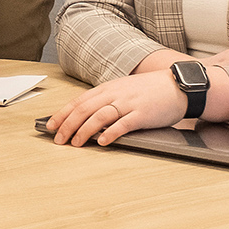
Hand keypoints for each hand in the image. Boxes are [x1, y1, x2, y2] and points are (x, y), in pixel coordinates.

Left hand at [43, 70, 186, 147]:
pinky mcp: (142, 114)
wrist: (177, 85)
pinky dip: (110, 133)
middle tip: (58, 139)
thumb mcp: (123, 89)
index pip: (79, 101)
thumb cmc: (149, 90)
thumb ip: (106, 100)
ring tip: (75, 143)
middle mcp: (115, 94)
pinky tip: (102, 141)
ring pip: (99, 116)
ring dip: (84, 130)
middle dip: (68, 124)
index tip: (50, 126)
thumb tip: (86, 115)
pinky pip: (123, 124)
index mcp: (108, 88)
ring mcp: (128, 103)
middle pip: (84, 109)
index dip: (62, 114)